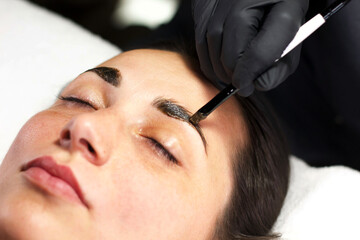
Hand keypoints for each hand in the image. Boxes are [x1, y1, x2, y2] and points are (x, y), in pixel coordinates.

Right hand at [192, 0, 308, 95]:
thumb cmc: (278, 3)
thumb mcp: (292, 29)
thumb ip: (282, 62)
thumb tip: (259, 84)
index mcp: (270, 6)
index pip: (257, 54)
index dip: (250, 79)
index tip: (248, 88)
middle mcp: (235, 3)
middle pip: (229, 56)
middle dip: (234, 76)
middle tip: (242, 82)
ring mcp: (214, 5)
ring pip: (211, 52)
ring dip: (220, 70)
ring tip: (232, 74)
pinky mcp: (201, 7)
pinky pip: (200, 43)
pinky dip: (209, 60)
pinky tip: (220, 63)